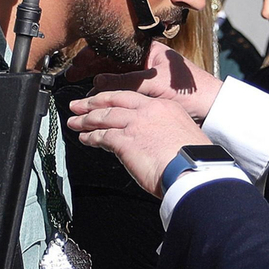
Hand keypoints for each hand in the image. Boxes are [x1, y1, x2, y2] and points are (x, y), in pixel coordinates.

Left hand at [67, 90, 206, 196]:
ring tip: (75, 122)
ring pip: (104, 116)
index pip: (133, 98)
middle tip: (79, 105)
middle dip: (93, 102)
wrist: (193, 170)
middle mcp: (148, 110)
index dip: (115, 99)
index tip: (105, 101)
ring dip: (86, 119)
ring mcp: (135, 124)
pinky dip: (90, 137)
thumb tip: (154, 141)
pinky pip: (101, 136)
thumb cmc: (194, 161)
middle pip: (114, 101)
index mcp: (165, 107)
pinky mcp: (124, 140)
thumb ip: (164, 132)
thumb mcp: (183, 135)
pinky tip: (84, 139)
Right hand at [88, 39, 224, 121]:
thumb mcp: (154, 85)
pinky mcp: (149, 89)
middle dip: (90, 68)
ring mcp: (147, 74)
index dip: (92, 55)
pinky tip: (99, 98)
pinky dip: (110, 92)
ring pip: (115, 75)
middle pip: (111, 60)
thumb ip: (124, 83)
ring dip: (98, 82)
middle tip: (72, 77)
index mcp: (148, 49)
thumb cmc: (191, 91)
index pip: (113, 46)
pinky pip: (123, 87)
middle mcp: (146, 59)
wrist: (212, 109)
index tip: (76, 65)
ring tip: (82, 90)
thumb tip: (96, 83)